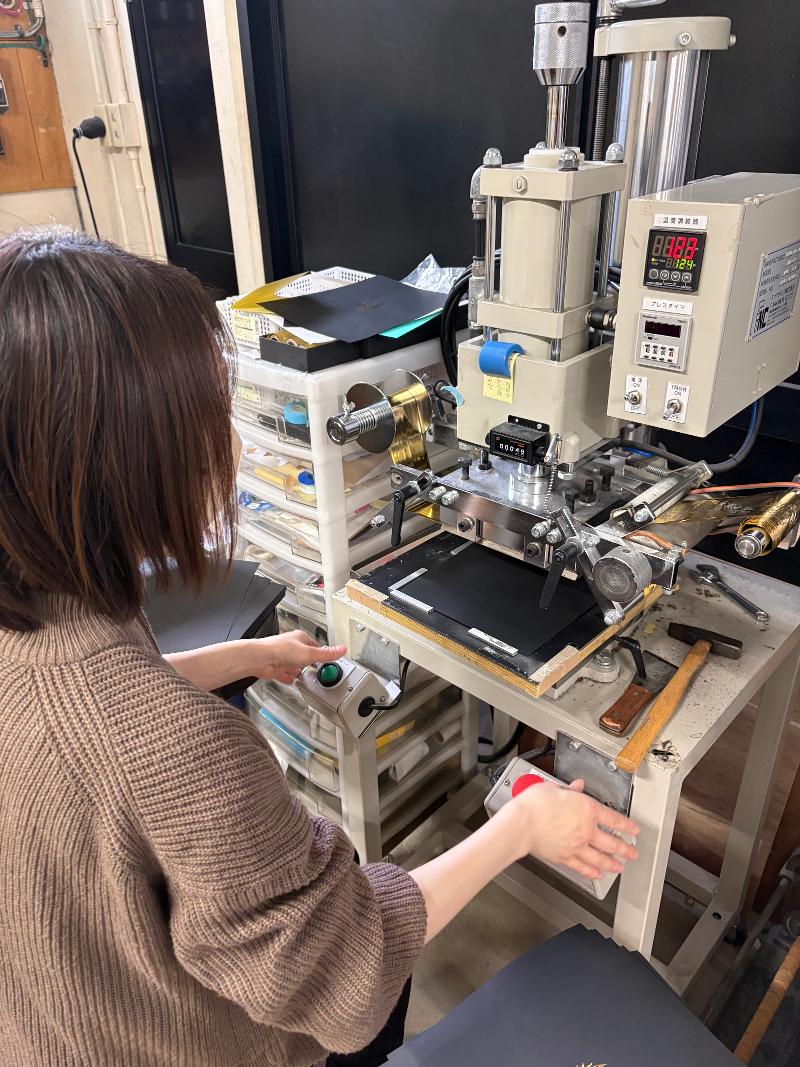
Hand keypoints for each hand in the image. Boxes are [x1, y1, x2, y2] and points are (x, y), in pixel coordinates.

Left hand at [249, 630, 346, 683]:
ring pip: (293, 664)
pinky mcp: (275, 668)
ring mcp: (282, 657)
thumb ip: (326, 654)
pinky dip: (288, 677)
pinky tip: (291, 680)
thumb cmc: (282, 650)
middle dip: (309, 663)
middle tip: (317, 669)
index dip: (321, 652)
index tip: (327, 660)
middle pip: (304, 655)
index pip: (314, 645)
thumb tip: (342, 649)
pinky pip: (284, 673)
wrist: (262, 659)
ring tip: (305, 676)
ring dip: (298, 670)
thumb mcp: (310, 653)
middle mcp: (290, 646)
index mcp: (300, 638)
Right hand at [506, 779, 639, 878]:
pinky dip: (591, 872)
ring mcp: (577, 846)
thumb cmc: (535, 804)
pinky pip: (583, 867)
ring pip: (600, 858)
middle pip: (612, 843)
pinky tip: (596, 874)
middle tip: (632, 853)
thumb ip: (568, 790)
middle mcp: (586, 830)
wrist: (521, 824)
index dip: (626, 826)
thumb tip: (577, 786)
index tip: (633, 830)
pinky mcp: (565, 858)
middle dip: (625, 849)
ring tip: (620, 867)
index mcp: (587, 810)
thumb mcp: (553, 788)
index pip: (613, 819)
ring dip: (613, 864)